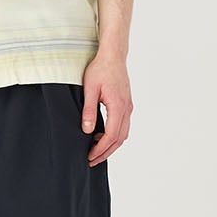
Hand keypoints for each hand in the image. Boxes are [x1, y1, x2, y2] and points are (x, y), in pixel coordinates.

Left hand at [81, 51, 131, 165]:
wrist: (113, 55)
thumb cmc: (100, 69)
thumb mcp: (90, 89)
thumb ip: (89, 111)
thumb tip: (87, 130)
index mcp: (118, 106)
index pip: (111, 136)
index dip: (100, 149)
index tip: (90, 156)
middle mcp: (127, 108)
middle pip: (119, 139)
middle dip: (106, 152)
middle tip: (92, 160)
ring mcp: (128, 106)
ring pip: (123, 134)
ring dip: (110, 145)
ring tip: (95, 150)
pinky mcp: (126, 104)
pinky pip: (123, 125)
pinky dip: (114, 135)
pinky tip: (101, 135)